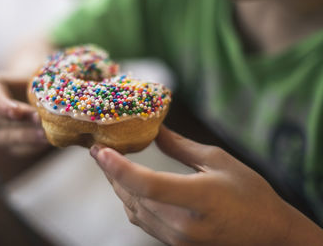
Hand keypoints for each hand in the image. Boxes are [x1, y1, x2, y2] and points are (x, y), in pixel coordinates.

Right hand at [0, 71, 49, 156]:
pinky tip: (49, 140)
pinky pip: (19, 150)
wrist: (40, 96)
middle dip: (19, 120)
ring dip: (28, 136)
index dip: (0, 104)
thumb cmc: (36, 81)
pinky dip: (34, 145)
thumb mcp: (37, 78)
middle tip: (39, 119)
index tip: (15, 110)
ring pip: (6, 138)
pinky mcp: (10, 147)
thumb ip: (39, 84)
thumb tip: (52, 94)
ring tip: (47, 133)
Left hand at [90, 126, 322, 244]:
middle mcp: (185, 225)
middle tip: (99, 151)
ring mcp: (179, 239)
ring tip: (107, 164)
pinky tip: (126, 186)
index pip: (149, 186)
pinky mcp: (176, 245)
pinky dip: (131, 201)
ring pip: (134, 211)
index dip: (120, 169)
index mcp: (200, 198)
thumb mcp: (219, 161)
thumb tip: (155, 131)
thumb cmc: (250, 194)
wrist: (268, 234)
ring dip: (118, 187)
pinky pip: (143, 222)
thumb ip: (181, 147)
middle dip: (112, 173)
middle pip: (135, 197)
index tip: (100, 151)